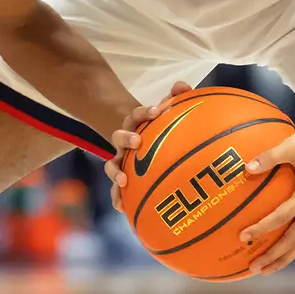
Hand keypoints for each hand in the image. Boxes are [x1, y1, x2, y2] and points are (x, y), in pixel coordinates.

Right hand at [104, 81, 193, 212]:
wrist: (142, 144)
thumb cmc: (160, 130)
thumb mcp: (167, 113)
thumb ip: (176, 98)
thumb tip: (183, 85)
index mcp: (136, 125)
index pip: (136, 114)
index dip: (144, 111)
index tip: (157, 111)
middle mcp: (125, 143)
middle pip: (118, 137)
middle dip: (126, 138)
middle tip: (138, 142)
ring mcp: (121, 162)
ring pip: (111, 165)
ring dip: (115, 172)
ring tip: (123, 181)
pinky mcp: (122, 181)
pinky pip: (116, 190)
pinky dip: (117, 198)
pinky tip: (122, 208)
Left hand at [237, 120, 294, 275]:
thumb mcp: (291, 145)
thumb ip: (269, 157)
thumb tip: (245, 168)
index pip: (282, 217)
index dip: (262, 228)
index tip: (244, 236)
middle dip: (275, 256)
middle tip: (255, 268)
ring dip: (286, 256)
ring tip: (268, 269)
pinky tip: (284, 251)